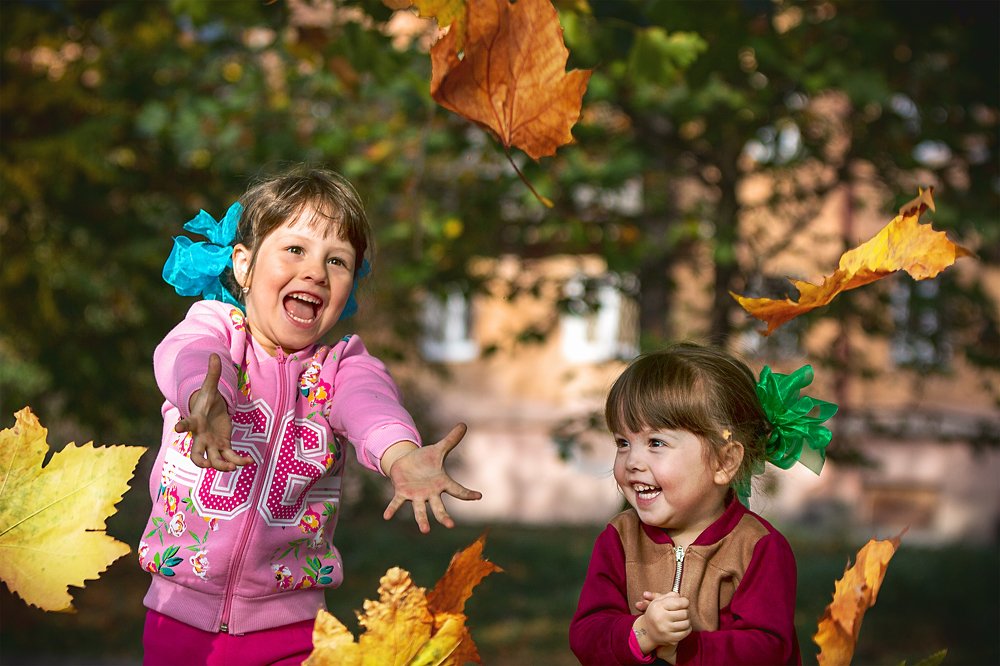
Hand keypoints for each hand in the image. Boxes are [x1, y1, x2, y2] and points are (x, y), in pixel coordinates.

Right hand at [174, 353, 248, 471]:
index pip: (186, 424)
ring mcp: (212, 444)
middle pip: (195, 454)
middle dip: (200, 461)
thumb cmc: (207, 401)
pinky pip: (229, 457)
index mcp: (196, 422)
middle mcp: (201, 437)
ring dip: (223, 465)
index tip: (177, 429)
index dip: (182, 427)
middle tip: (207, 464)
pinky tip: (249, 461)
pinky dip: (239, 461)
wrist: (211, 411)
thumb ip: (213, 374)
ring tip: (234, 466)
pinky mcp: (223, 447)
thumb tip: (214, 354)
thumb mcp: (211, 387)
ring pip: (214, 461)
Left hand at [382, 423, 481, 532]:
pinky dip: (392, 509)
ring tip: (425, 530)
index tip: (478, 496)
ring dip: (422, 520)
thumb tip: (464, 424)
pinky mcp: (402, 493)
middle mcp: (430, 493)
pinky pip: (397, 503)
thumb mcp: (438, 449)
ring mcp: (416, 495)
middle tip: (450, 525)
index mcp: (441, 483)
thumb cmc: (425, 460)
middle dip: (443, 516)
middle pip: (439, 506)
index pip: (457, 489)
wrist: (406, 463)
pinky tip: (387, 516)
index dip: (467, 493)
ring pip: (420, 510)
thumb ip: (451, 440)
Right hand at [639, 591, 691, 648]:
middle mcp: (661, 618)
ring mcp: (666, 630)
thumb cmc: (655, 613)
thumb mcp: (658, 601)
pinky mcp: (670, 639)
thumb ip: (670, 595)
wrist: (647, 631)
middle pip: (685, 613)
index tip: (683, 603)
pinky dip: (687, 628)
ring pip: (686, 623)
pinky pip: (686, 632)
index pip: (680, 603)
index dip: (685, 602)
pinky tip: (682, 626)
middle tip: (682, 611)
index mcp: (658, 606)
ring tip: (682, 618)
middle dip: (686, 611)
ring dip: (687, 620)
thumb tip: (680, 596)